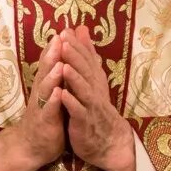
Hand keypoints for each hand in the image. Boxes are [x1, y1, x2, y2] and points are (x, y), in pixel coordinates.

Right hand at [0, 36, 68, 170]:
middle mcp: (42, 93)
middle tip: (59, 37)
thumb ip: (58, 76)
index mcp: (46, 85)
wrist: (32, 146)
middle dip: (53, 54)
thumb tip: (62, 56)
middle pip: (46, 70)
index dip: (57, 47)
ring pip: (46, 89)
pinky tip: (58, 93)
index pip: (51, 63)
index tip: (65, 30)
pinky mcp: (45, 122)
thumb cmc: (47, 118)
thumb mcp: (54, 95)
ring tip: (59, 63)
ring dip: (52, 75)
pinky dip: (53, 101)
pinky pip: (49, 111)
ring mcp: (42, 107)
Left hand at [51, 27, 137, 170]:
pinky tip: (62, 95)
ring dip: (74, 78)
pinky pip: (78, 112)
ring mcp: (91, 107)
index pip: (86, 60)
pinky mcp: (85, 123)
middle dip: (75, 56)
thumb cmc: (96, 108)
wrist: (108, 141)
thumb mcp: (92, 80)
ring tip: (64, 65)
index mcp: (94, 81)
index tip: (67, 30)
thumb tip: (81, 29)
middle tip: (65, 40)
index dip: (78, 46)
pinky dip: (71, 103)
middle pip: (85, 71)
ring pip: (83, 91)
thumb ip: (86, 55)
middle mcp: (94, 91)